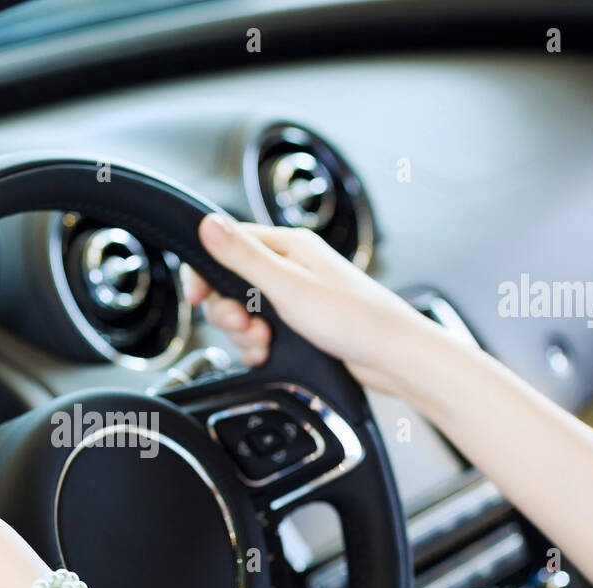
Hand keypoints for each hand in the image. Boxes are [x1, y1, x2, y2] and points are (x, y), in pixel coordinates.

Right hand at [182, 215, 455, 396]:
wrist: (394, 357)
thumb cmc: (355, 318)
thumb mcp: (289, 287)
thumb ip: (244, 257)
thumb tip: (208, 224)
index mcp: (289, 247)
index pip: (228, 245)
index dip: (207, 272)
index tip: (198, 297)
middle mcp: (291, 268)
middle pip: (231, 283)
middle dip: (228, 310)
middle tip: (244, 325)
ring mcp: (295, 297)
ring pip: (244, 312)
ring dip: (244, 333)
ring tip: (264, 342)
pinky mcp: (299, 324)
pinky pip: (261, 332)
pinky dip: (258, 346)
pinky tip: (269, 353)